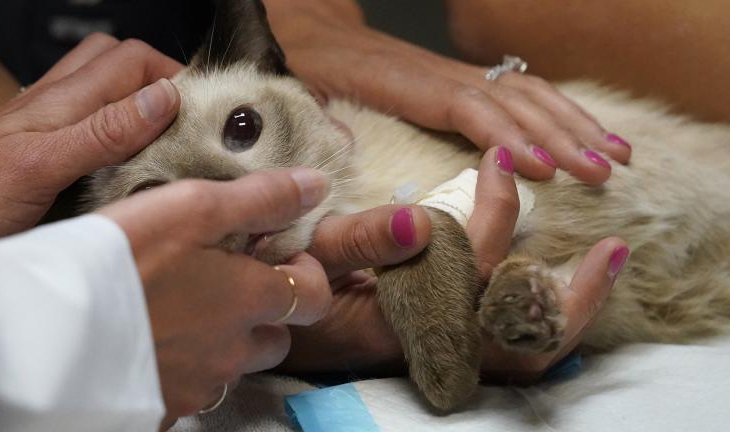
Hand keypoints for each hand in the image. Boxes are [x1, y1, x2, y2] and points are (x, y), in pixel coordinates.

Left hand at [0, 33, 182, 238]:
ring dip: (139, 106)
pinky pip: (91, 125)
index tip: (205, 113)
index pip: (132, 60)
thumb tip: (162, 98)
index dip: (173, 76)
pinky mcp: (44, 151)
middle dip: (160, 83)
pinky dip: (120, 134)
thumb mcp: (43, 165)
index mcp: (60, 100)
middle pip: (120, 64)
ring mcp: (48, 126)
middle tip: (189, 123)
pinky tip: (129, 164)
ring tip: (166, 140)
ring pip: (106, 92)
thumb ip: (103, 131)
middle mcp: (55, 105)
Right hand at [98, 168, 332, 423]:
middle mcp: (233, 351)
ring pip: (234, 367)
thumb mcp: (193, 208)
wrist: (47, 331)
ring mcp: (199, 385)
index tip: (278, 257)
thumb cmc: (122, 259)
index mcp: (249, 300)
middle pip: (277, 339)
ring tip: (184, 310)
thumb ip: (260, 198)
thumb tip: (317, 185)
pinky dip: (184, 369)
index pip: (315, 296)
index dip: (307, 275)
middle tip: (227, 284)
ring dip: (224, 342)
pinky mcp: (163, 408)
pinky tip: (154, 343)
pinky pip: (191, 391)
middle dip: (265, 314)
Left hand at [264, 0, 630, 184]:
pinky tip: (585, 133)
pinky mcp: (459, 80)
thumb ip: (319, 121)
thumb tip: (344, 152)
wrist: (310, 28)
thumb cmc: (307, 66)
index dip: (506, 135)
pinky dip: (559, 112)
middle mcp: (440, 76)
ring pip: (528, 92)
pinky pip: (520, 90)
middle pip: (513, 100)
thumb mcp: (300, 92)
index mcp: (403, 83)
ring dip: (575, 122)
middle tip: (603, 173)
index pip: (467, 106)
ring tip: (617, 155)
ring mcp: (454, 75)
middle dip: (563, 135)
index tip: (545, 168)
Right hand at [279, 147, 627, 381]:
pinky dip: (546, 318)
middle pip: (523, 336)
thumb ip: (362, 239)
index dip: (494, 211)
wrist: (281, 332)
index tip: (499, 163)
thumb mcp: (312, 256)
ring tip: (603, 269)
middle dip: (574, 294)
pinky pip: (511, 346)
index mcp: (402, 316)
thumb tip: (423, 217)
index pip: (470, 266)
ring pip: (525, 351)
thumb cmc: (291, 289)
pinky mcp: (447, 348)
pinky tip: (560, 287)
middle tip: (611, 251)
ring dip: (570, 313)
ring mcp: (445, 352)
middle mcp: (434, 342)